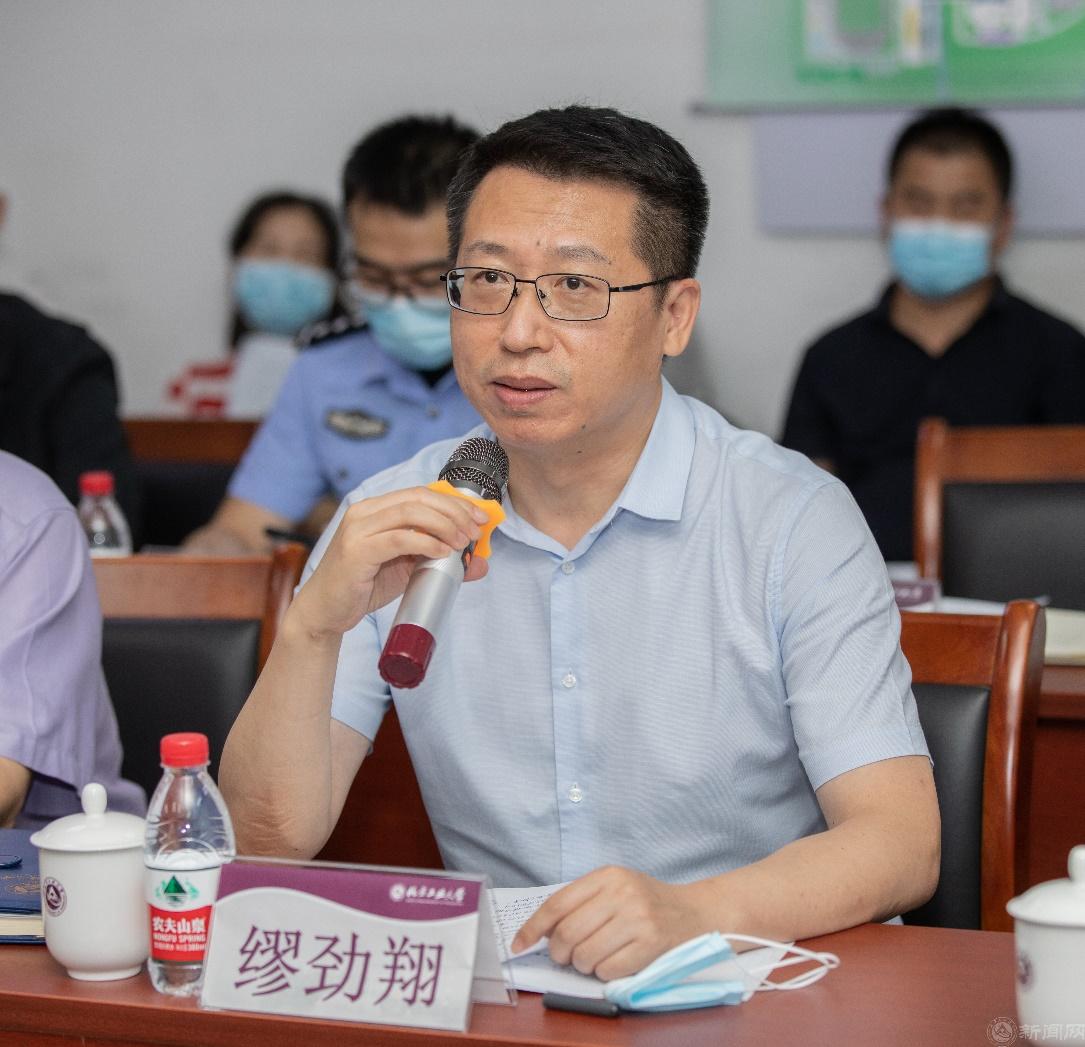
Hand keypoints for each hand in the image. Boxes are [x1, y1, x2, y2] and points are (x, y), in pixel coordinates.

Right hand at [291, 486, 490, 638]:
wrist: (326, 612)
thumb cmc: (365, 586)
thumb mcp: (409, 569)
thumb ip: (440, 561)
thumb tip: (480, 564)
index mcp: (376, 509)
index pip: (421, 494)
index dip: (454, 502)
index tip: (480, 517)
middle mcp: (365, 512)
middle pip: (418, 498)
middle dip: (454, 511)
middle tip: (475, 531)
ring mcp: (358, 529)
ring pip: (409, 513)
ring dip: (443, 524)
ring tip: (462, 542)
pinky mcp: (356, 550)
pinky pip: (398, 539)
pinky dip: (425, 542)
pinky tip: (442, 551)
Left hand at [511, 866, 709, 980]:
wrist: (696, 913)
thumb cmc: (648, 902)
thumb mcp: (616, 888)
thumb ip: (581, 902)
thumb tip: (542, 931)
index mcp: (607, 875)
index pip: (557, 903)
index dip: (533, 927)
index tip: (518, 944)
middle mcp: (621, 893)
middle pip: (567, 933)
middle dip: (560, 954)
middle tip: (566, 957)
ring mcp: (637, 918)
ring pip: (585, 955)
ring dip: (583, 965)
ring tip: (594, 958)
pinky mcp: (650, 944)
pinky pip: (608, 970)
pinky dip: (604, 973)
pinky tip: (614, 962)